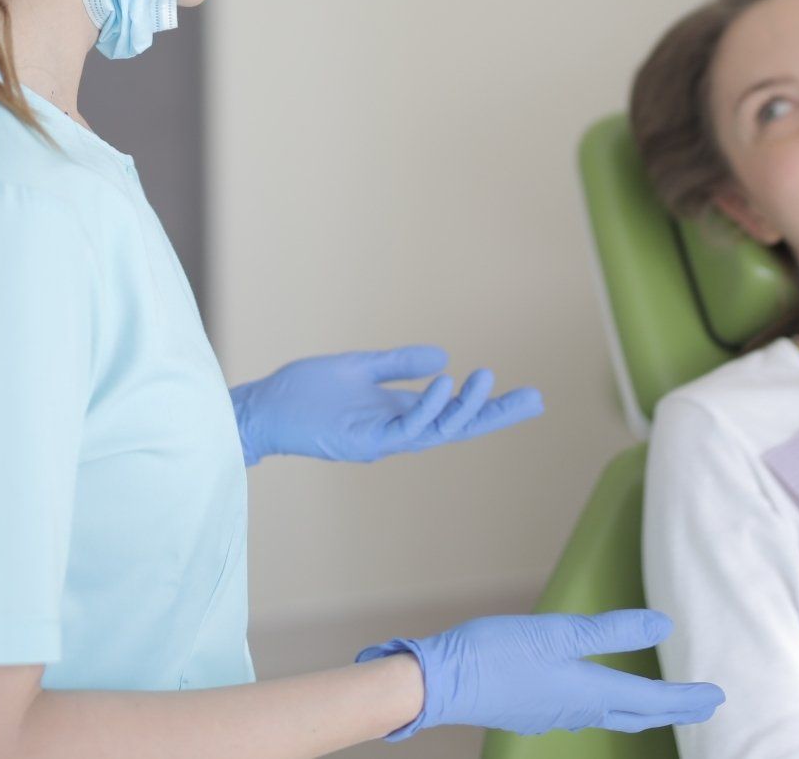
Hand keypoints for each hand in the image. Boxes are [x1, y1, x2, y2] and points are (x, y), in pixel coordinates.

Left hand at [230, 346, 543, 466]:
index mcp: (399, 414)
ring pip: (437, 430)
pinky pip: (405, 429)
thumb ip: (398, 363)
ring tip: (488, 379)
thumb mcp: (360, 368)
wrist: (263, 407)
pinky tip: (445, 383)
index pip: (453, 413)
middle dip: (495, 415)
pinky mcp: (362, 441)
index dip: (488, 407)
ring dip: (464, 407)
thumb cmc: (304, 391)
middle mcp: (397, 431)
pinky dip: (429, 408)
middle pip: (457, 428)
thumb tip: (444, 357)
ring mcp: (381, 439)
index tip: (526, 396)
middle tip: (535, 399)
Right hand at [355, 609, 723, 737]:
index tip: (718, 697)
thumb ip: (612, 629)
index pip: (652, 700)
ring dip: (643, 708)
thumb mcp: (560, 632)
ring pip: (613, 714)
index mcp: (590, 692)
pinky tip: (600, 693)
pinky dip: (611, 704)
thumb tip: (664, 627)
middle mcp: (578, 710)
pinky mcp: (534, 710)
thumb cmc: (497, 653)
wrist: (442, 681)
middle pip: (637, 713)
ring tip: (661, 699)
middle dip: (673, 708)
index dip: (688, 698)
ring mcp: (555, 714)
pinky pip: (587, 711)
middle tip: (703, 703)